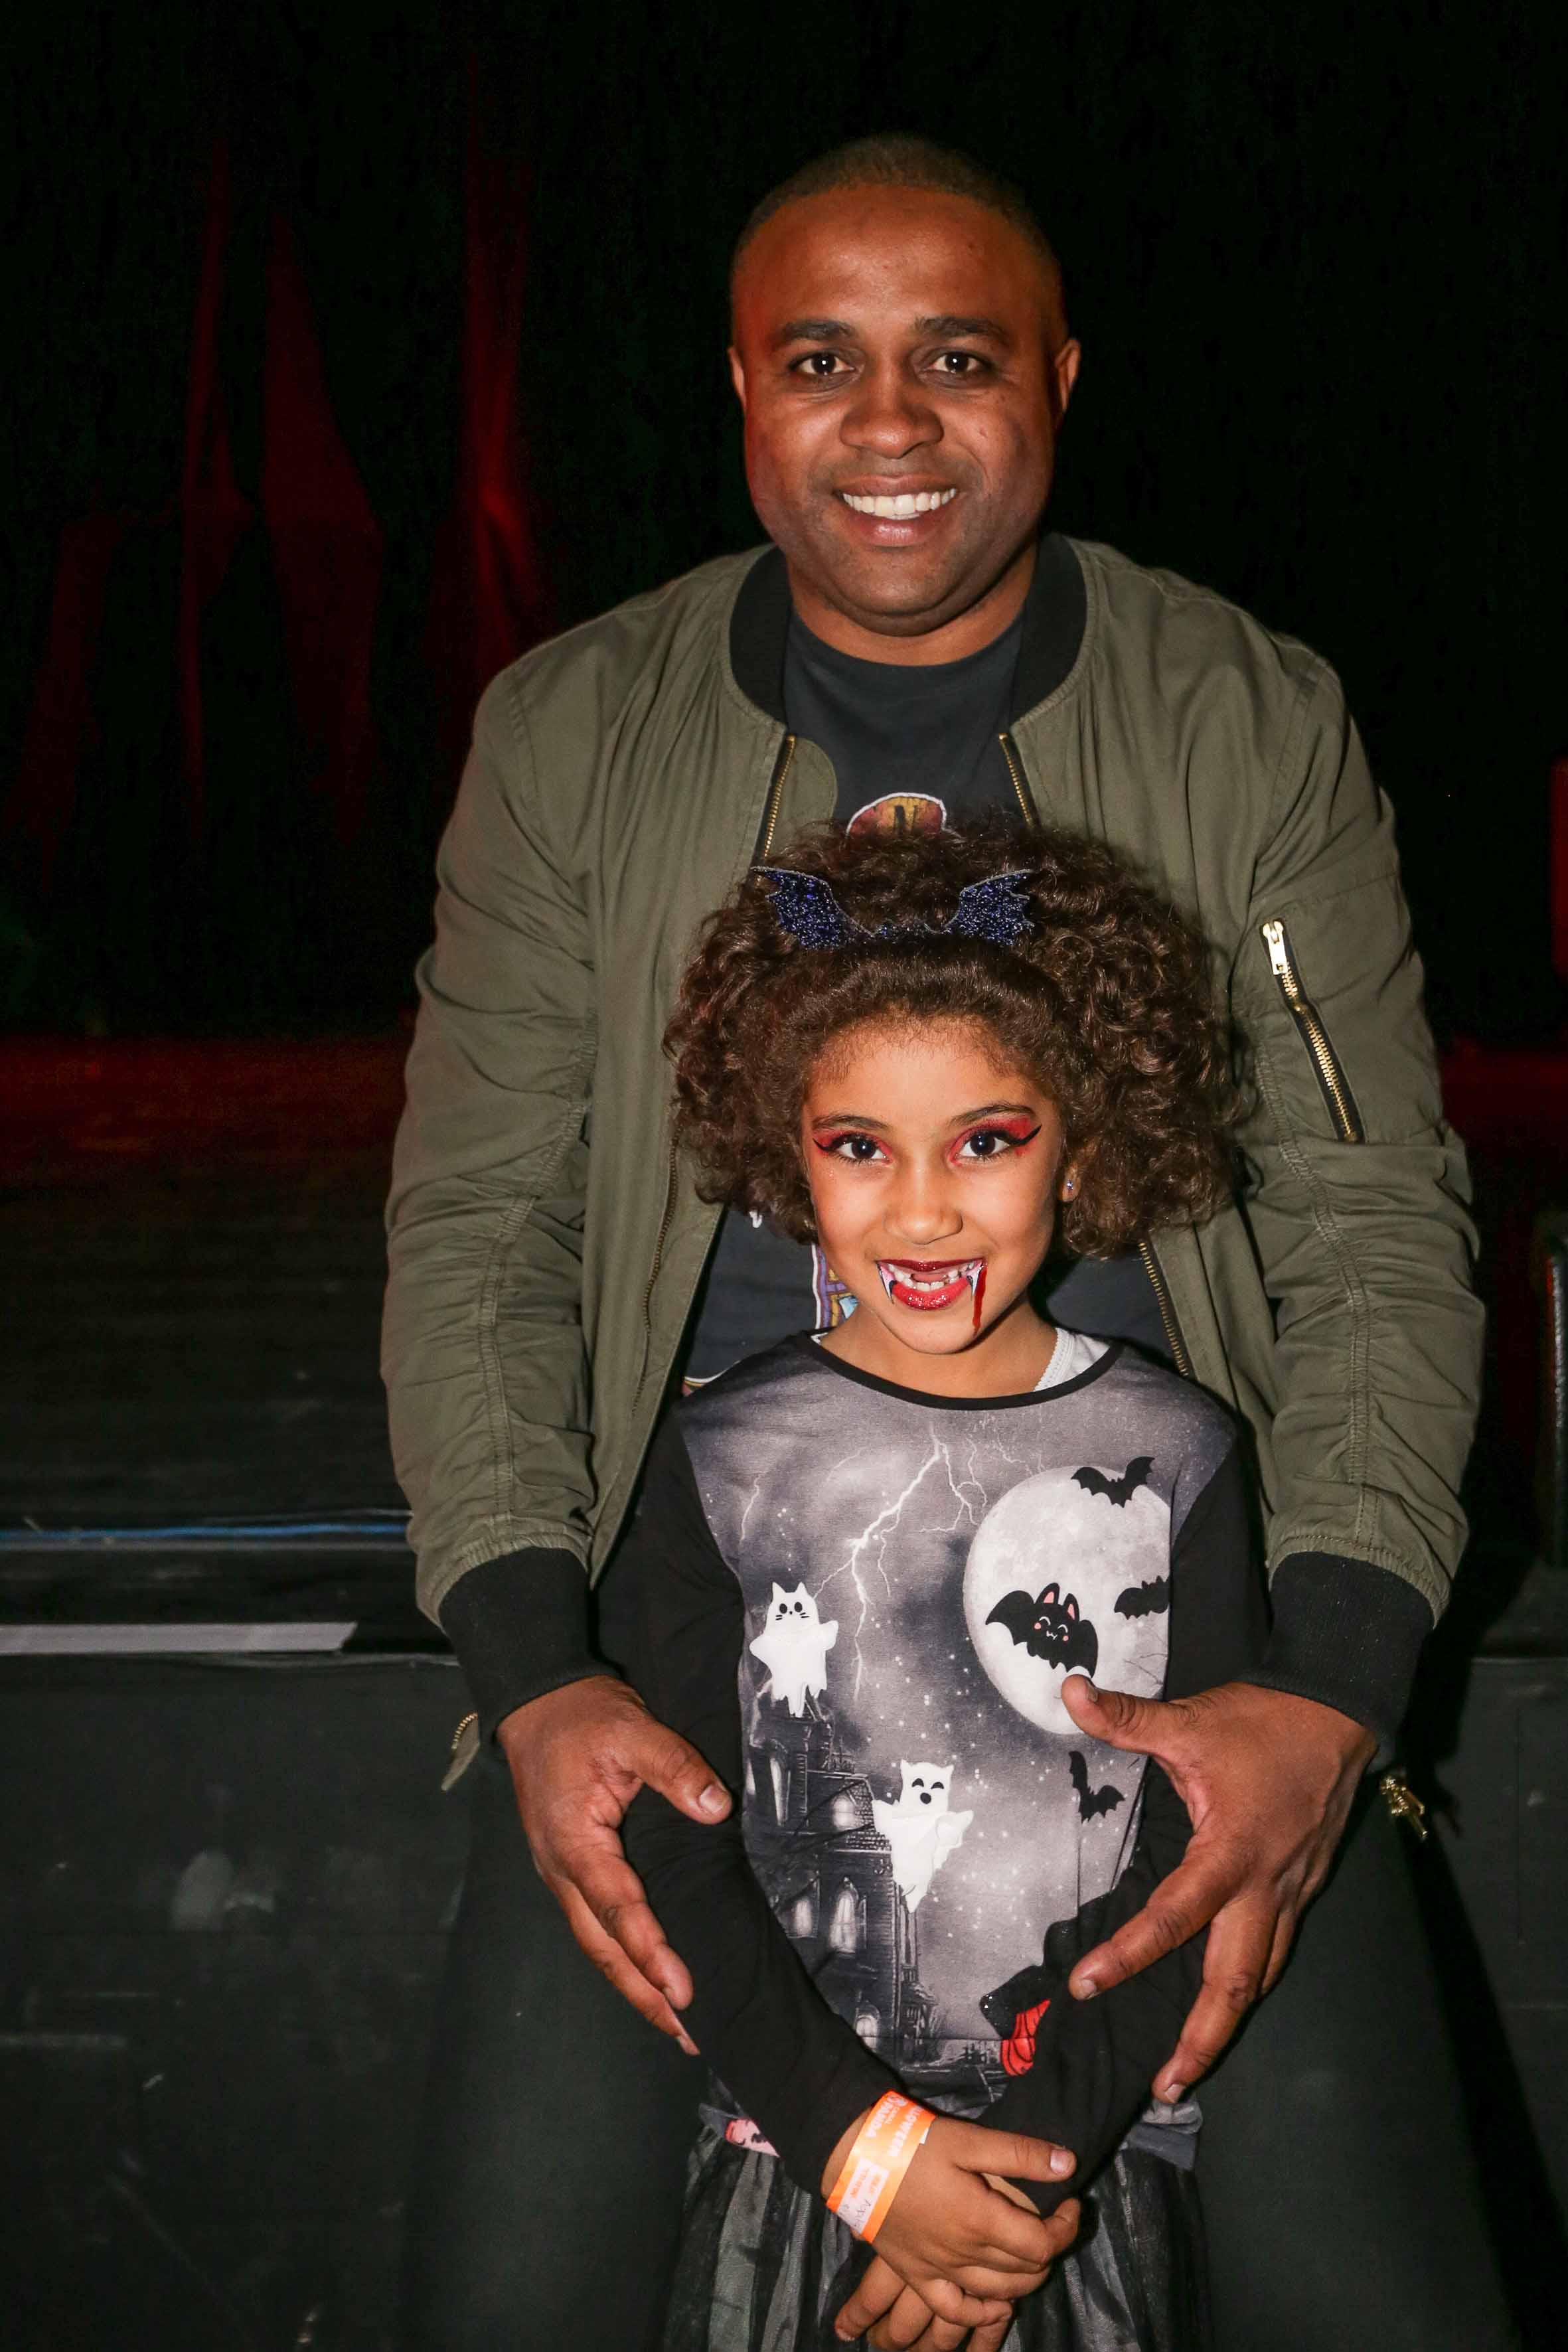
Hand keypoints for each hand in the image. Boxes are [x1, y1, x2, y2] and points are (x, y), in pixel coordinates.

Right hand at [496, 1674, 730, 2050]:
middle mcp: (562, 1870)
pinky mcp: (570, 1867)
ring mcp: (562, 1873)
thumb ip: (675, 1766)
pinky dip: (622, 1956)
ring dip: (634, 1984)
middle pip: (602, 1948)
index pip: (618, 1909)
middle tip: (689, 2035)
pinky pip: (596, 1924)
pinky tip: (648, 1974)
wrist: (537, 1703)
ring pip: (597, 1943)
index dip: (651, 1953)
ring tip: (676, 2023)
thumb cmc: (582, 1716)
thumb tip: (716, 1807)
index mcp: (575, 1842)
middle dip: (644, 1995)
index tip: (683, 1990)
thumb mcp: (632, 1728)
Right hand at [822, 2110, 1077, 2333]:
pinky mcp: (917, 2274)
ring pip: (997, 2292)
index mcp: (981, 2220)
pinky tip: (996, 2305)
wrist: (857, 2160)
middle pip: (1024, 2269)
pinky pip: (953, 2309)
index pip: (1043, 2244)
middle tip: (1052, 2221)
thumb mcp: (969, 2140)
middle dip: (1049, 2247)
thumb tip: (1068, 2164)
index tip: (1071, 2202)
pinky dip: (979, 2314)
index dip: (1066, 2228)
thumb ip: (1020, 2154)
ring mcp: (939, 2270)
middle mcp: (964, 2254)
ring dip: (1024, 2280)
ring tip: (1033, 2255)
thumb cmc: (914, 2145)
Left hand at [1060, 1675, 1375, 2096]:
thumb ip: (1127, 1718)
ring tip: (1191, 2065)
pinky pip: (1276, 1949)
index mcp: (1231, 1853)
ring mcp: (1292, 1892)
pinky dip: (1251, 1982)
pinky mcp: (1306, 1887)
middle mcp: (1266, 1887)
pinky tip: (1230, 1997)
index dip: (1127, 1955)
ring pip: (1261, 1975)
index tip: (1086, 1986)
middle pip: (1236, 1983)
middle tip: (1166, 2086)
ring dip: (1227, 2022)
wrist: (1338, 1714)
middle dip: (1203, 2040)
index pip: (1173, 1918)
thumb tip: (1070, 1691)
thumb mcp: (1190, 1719)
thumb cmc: (1263, 1721)